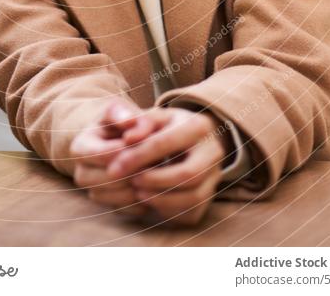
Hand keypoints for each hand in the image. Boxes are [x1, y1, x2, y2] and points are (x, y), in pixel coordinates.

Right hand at [70, 98, 156, 218]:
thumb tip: (130, 121)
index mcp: (80, 147)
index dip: (126, 150)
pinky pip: (128, 209)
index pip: (102, 154)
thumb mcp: (118, 111)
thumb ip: (123, 112)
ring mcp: (94, 192)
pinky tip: (156, 182)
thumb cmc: (119, 122)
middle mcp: (81, 173)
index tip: (147, 142)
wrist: (120, 140)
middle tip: (157, 157)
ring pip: (120, 196)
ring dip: (142, 183)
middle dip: (136, 167)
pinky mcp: (109, 207)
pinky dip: (145, 198)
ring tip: (157, 168)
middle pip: (110, 178)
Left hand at [105, 106, 230, 226]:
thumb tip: (127, 138)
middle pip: (188, 174)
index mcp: (197, 126)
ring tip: (139, 193)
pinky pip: (193, 213)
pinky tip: (152, 202)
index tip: (114, 168)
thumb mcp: (157, 116)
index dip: (137, 157)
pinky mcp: (211, 196)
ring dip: (161, 199)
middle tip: (131, 181)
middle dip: (155, 181)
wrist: (200, 137)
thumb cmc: (171, 125)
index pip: (165, 143)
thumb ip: (140, 123)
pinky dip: (170, 212)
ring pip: (194, 197)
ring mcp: (215, 176)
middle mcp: (213, 152)